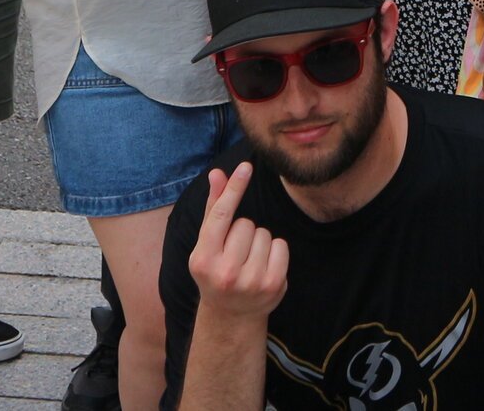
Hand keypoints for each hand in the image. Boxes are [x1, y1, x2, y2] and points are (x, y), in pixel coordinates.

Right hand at [187, 163, 286, 320]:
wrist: (230, 315)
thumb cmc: (216, 270)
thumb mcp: (207, 244)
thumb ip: (213, 208)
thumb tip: (217, 174)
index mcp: (203, 260)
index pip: (221, 216)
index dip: (234, 189)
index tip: (246, 167)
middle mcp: (225, 273)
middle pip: (246, 224)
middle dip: (242, 231)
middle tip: (235, 252)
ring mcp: (251, 281)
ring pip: (264, 233)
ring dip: (259, 241)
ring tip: (248, 260)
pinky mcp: (273, 285)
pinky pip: (281, 245)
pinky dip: (275, 250)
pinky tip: (263, 265)